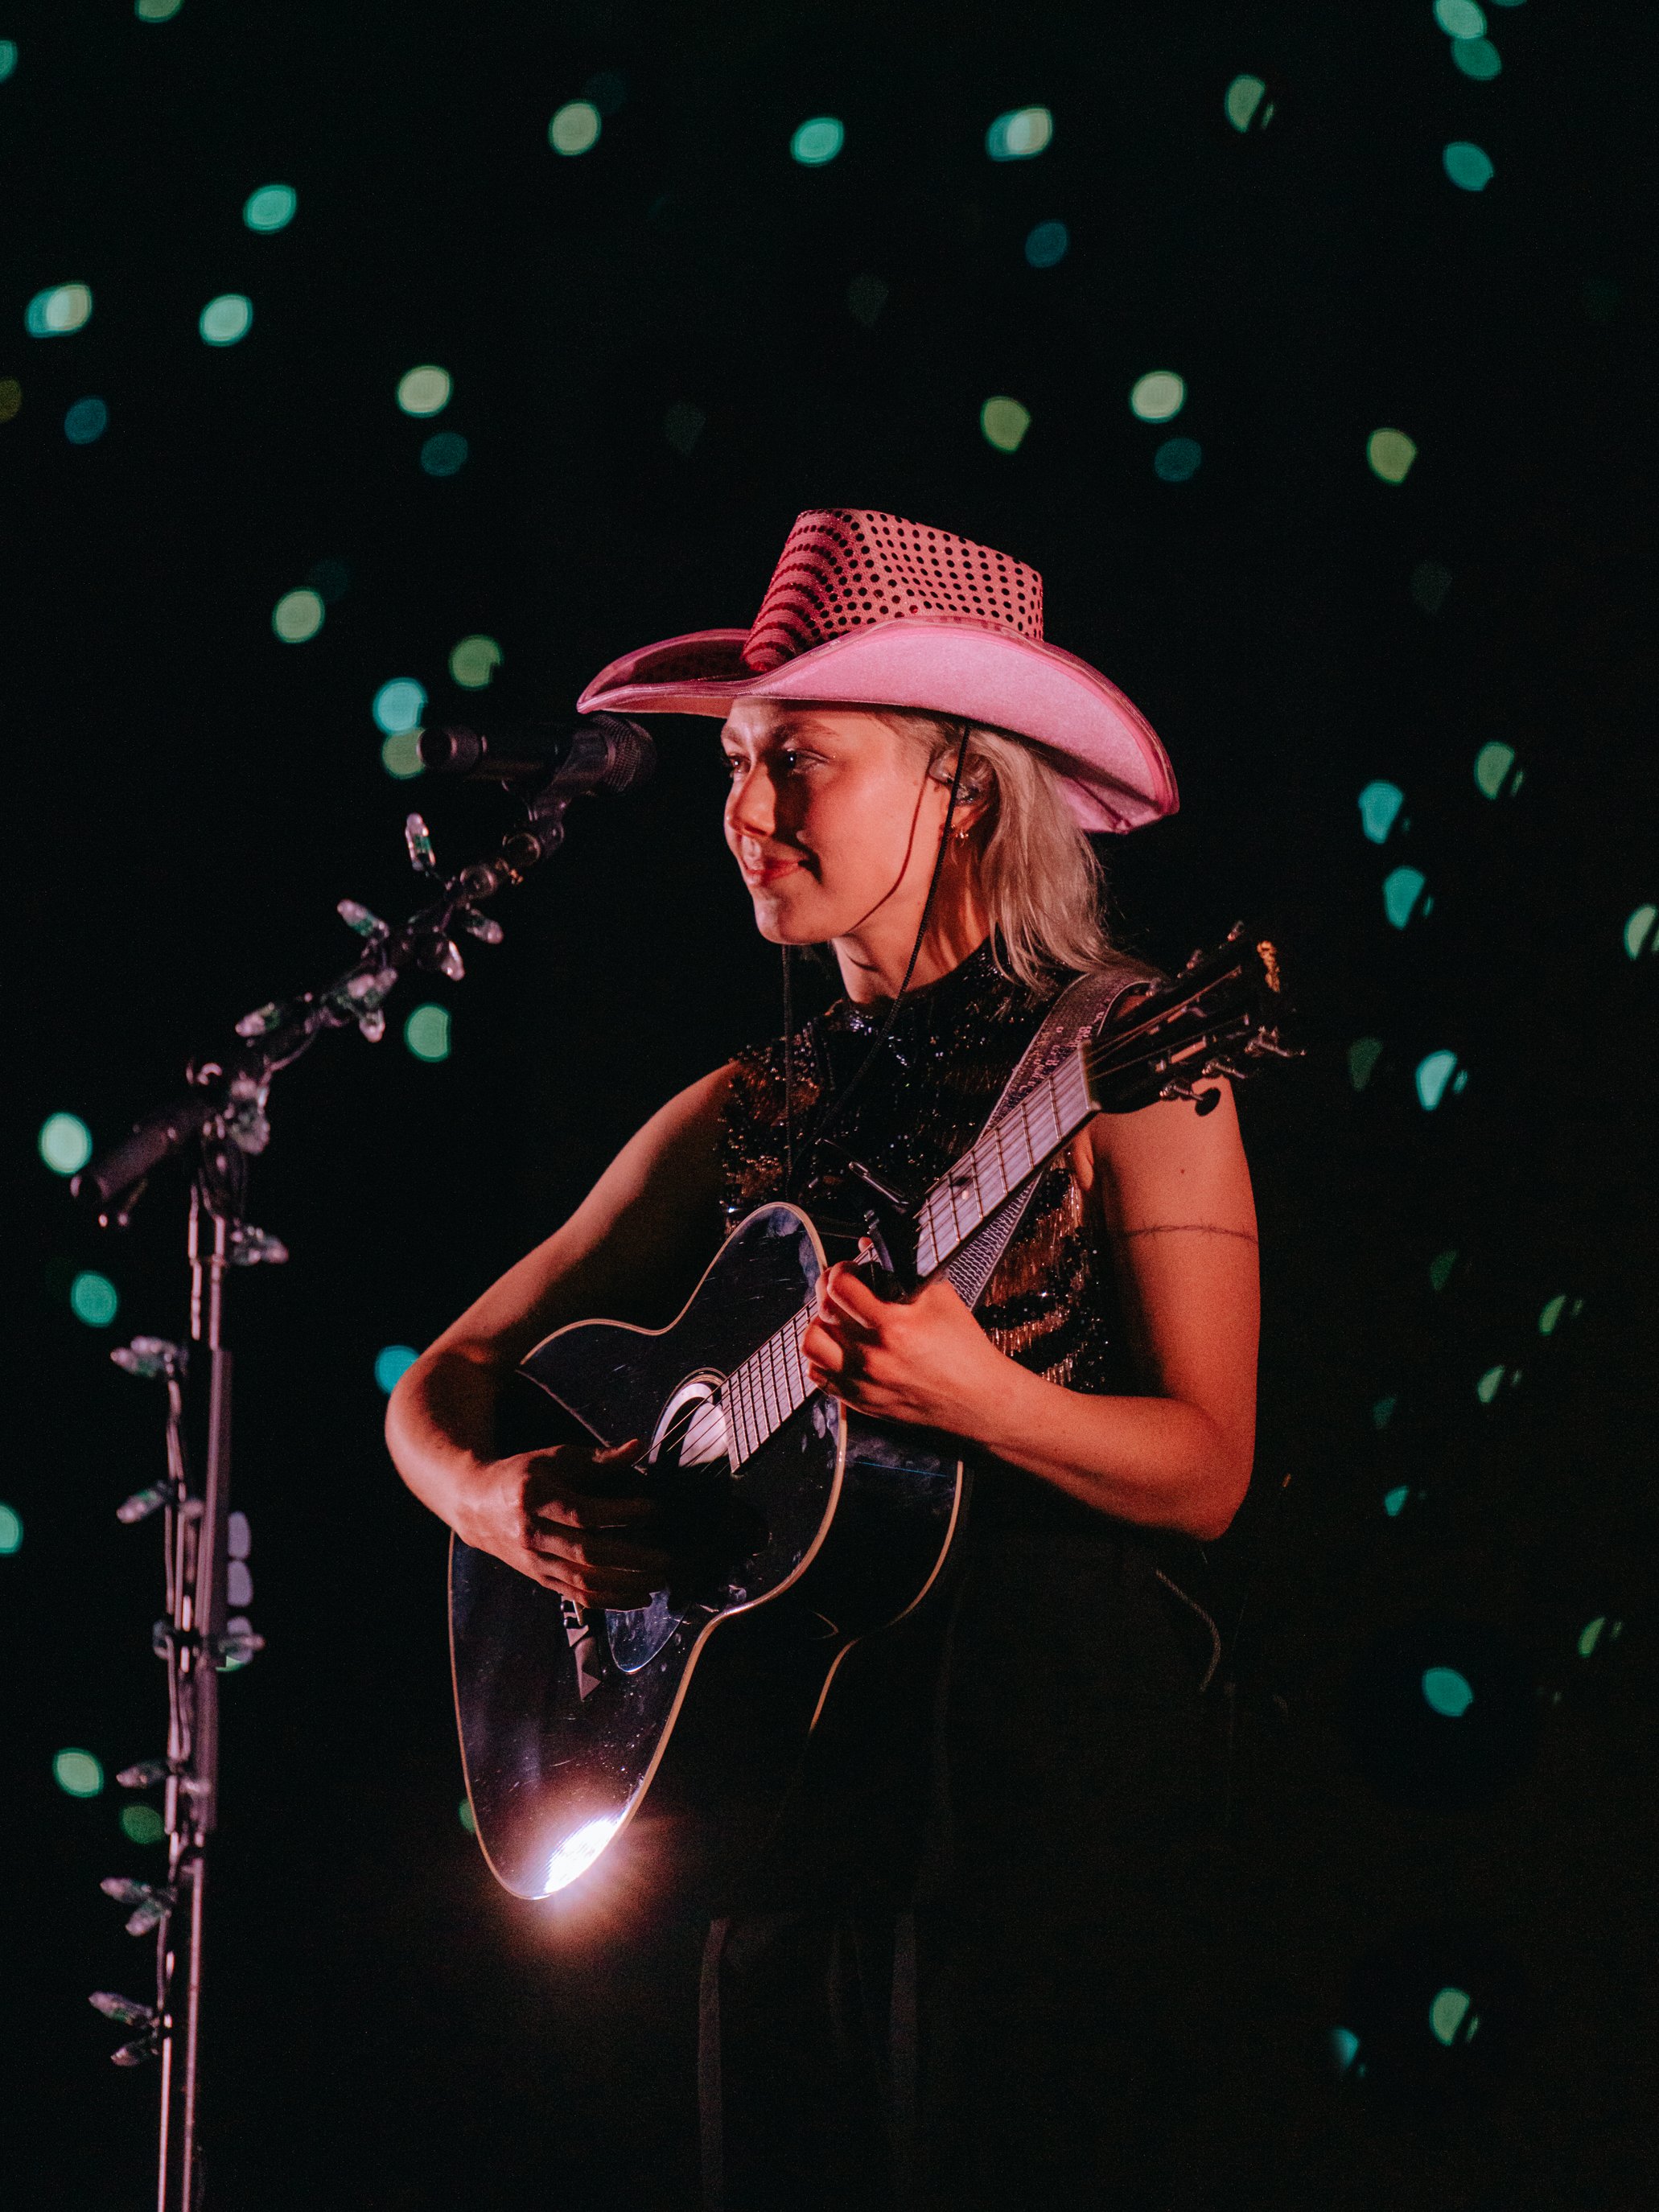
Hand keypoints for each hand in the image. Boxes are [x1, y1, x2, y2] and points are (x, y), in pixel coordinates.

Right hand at [466, 1438, 672, 1606]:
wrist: (476, 1504)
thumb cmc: (525, 1475)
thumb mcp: (557, 1458)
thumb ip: (599, 1458)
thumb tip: (639, 1448)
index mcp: (536, 1499)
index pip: (583, 1513)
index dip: (621, 1513)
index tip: (653, 1509)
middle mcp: (533, 1534)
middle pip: (587, 1553)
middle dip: (631, 1560)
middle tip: (666, 1560)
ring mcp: (535, 1562)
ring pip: (584, 1582)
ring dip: (626, 1587)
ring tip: (659, 1583)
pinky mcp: (540, 1579)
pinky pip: (578, 1596)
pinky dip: (611, 1601)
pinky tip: (638, 1598)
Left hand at [800, 1263, 1010, 1437]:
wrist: (978, 1401)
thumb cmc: (965, 1349)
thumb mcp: (941, 1298)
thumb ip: (904, 1270)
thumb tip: (867, 1248)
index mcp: (894, 1327)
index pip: (840, 1287)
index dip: (842, 1270)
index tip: (852, 1269)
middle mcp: (873, 1357)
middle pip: (824, 1312)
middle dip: (828, 1289)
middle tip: (841, 1286)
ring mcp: (863, 1383)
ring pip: (812, 1345)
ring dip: (820, 1325)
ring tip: (837, 1319)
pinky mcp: (860, 1402)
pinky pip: (818, 1376)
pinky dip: (822, 1357)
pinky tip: (839, 1346)